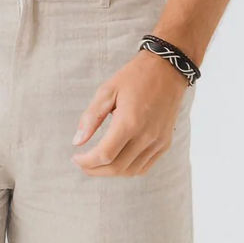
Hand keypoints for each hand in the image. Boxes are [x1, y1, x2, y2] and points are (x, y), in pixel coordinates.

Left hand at [72, 50, 188, 176]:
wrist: (168, 70)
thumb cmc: (135, 77)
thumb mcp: (107, 91)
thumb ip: (91, 118)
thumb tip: (77, 142)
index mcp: (129, 122)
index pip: (104, 155)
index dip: (87, 162)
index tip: (76, 158)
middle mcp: (146, 136)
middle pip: (116, 167)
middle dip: (95, 170)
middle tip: (82, 164)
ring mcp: (158, 142)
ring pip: (130, 171)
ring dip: (110, 172)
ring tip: (97, 163)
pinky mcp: (165, 143)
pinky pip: (144, 167)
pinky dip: (127, 169)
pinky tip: (117, 160)